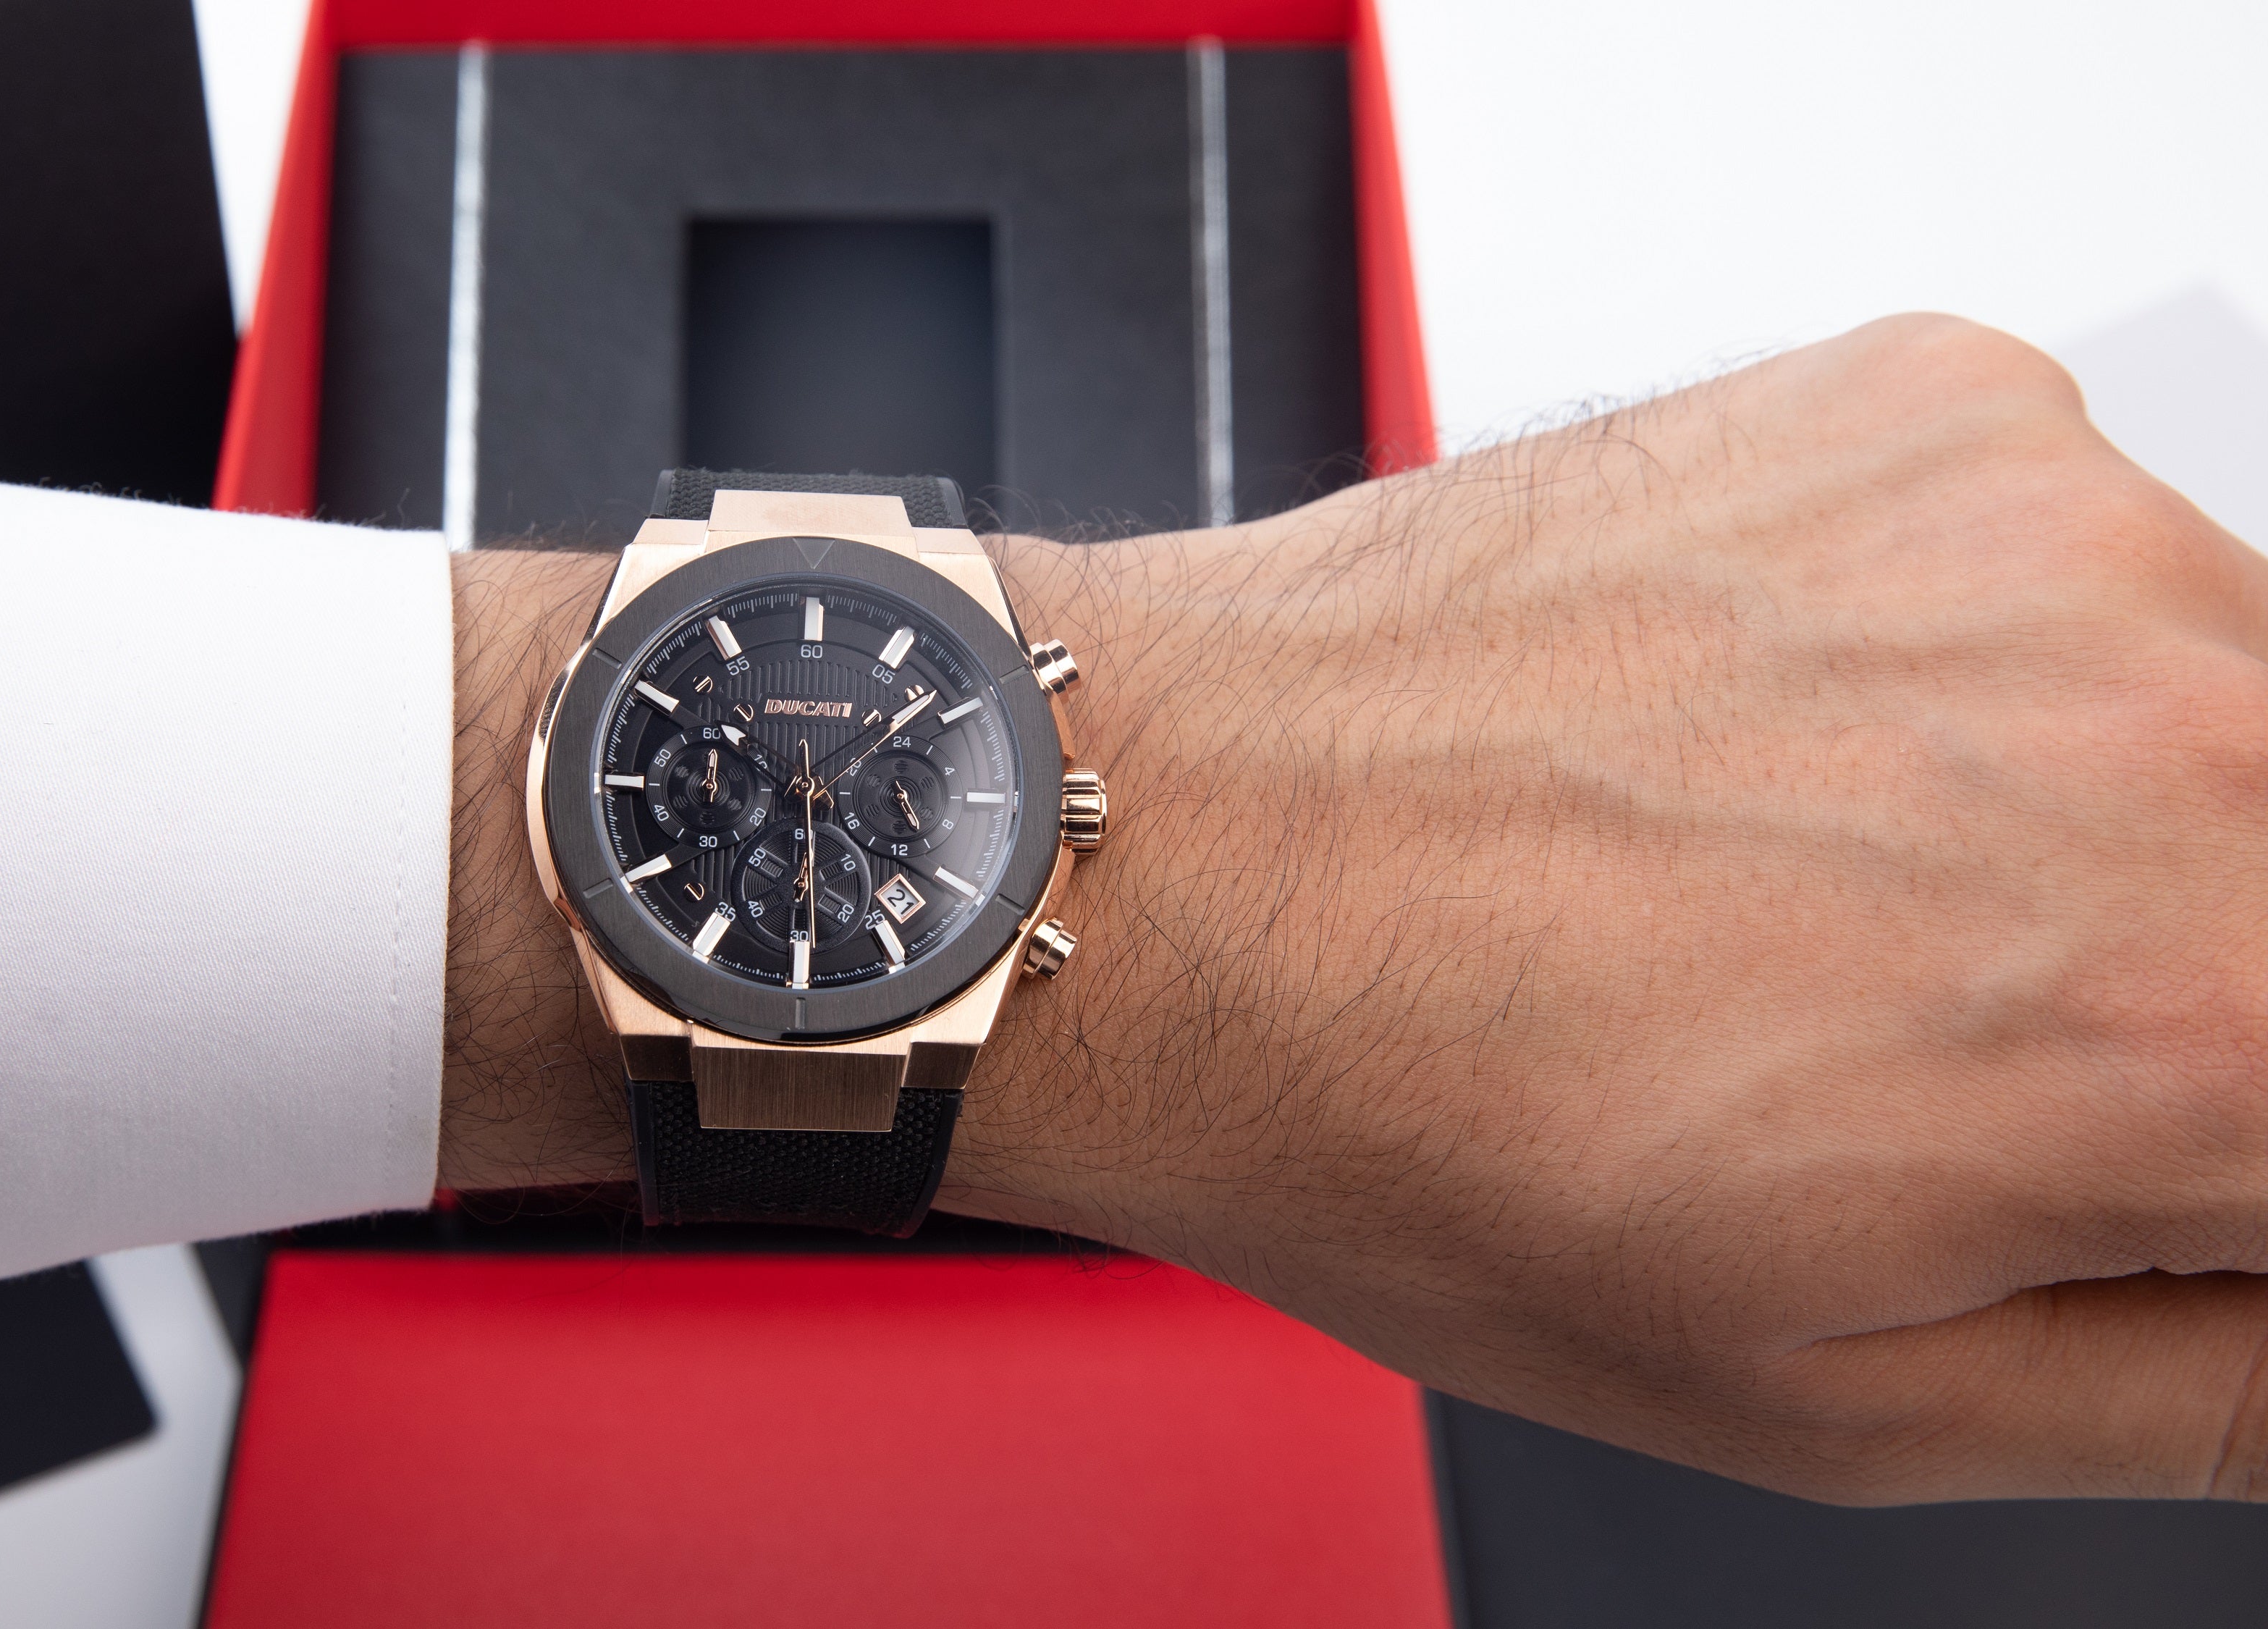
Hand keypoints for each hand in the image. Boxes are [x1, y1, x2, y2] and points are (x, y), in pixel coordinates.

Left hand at [442, 315, 2267, 1505]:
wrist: (1165, 859)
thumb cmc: (1411, 1113)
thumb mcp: (1848, 1401)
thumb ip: (2205, 1378)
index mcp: (2199, 1019)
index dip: (2224, 1161)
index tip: (2119, 1154)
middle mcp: (2180, 731)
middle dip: (2177, 991)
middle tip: (1930, 1034)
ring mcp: (2058, 532)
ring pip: (2216, 720)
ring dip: (2084, 813)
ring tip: (1804, 885)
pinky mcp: (1940, 407)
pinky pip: (2074, 558)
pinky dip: (1972, 654)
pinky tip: (1764, 744)